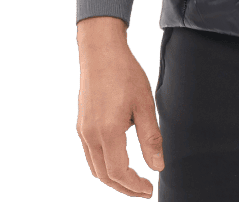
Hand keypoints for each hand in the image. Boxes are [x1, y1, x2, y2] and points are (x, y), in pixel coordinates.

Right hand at [76, 18, 164, 197]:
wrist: (101, 51)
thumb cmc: (125, 73)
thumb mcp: (144, 104)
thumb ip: (150, 138)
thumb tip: (157, 166)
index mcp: (108, 131)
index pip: (119, 172)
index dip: (134, 185)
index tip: (149, 188)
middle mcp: (91, 135)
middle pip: (105, 176)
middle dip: (124, 187)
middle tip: (143, 189)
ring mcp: (83, 131)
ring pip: (95, 168)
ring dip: (113, 179)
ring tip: (133, 179)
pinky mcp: (81, 125)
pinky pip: (91, 155)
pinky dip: (104, 166)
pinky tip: (119, 161)